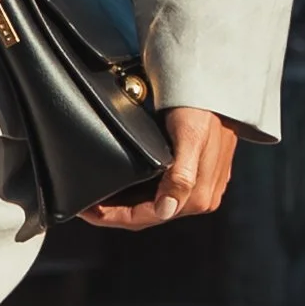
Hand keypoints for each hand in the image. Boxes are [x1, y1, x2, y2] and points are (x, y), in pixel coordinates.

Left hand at [80, 106, 239, 230]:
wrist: (219, 88)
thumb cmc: (202, 110)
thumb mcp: (189, 138)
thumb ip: (180, 177)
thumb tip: (165, 210)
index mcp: (198, 197)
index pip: (146, 218)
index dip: (112, 217)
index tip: (86, 211)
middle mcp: (200, 198)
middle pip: (147, 215)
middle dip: (114, 213)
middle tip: (85, 205)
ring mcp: (199, 188)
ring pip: (152, 205)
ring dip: (125, 204)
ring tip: (98, 195)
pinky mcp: (196, 176)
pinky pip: (160, 192)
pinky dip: (138, 192)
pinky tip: (122, 184)